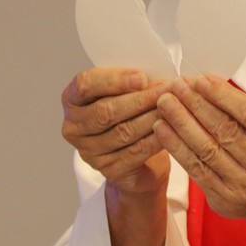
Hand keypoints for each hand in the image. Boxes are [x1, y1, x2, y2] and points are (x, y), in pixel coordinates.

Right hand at [62, 67, 169, 194]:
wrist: (137, 158)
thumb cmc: (128, 115)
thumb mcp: (123, 93)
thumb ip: (130, 83)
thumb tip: (155, 76)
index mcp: (72, 100)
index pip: (85, 85)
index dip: (114, 80)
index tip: (142, 77)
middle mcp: (74, 127)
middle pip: (105, 111)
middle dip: (139, 99)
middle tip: (166, 90)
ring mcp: (89, 152)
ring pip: (123, 131)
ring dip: (151, 117)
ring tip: (172, 106)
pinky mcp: (109, 170)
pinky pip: (136, 152)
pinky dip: (155, 138)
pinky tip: (170, 128)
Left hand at [152, 76, 245, 226]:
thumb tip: (209, 85)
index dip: (224, 97)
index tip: (201, 80)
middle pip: (226, 132)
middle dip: (197, 105)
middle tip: (177, 86)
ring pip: (207, 150)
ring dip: (182, 123)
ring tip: (165, 103)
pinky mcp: (225, 200)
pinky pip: (196, 170)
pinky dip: (177, 147)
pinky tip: (163, 129)